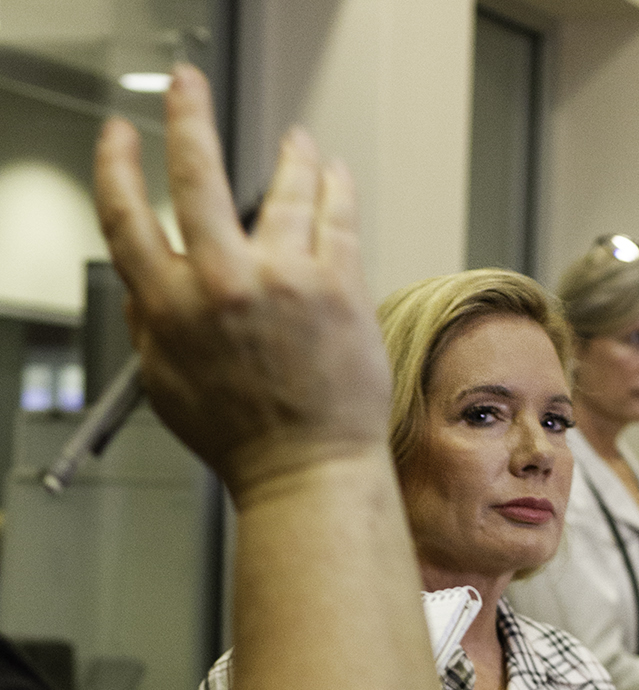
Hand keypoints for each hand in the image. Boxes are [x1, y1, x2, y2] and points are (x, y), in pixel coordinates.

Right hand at [94, 65, 391, 502]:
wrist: (308, 471)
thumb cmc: (242, 440)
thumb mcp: (168, 386)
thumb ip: (153, 325)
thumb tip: (148, 280)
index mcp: (171, 308)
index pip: (126, 216)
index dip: (119, 166)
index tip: (122, 139)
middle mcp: (224, 285)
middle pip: (196, 173)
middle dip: (188, 115)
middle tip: (188, 88)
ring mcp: (286, 280)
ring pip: (285, 187)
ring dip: (291, 156)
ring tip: (298, 144)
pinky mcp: (338, 286)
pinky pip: (336, 215)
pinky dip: (334, 186)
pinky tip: (333, 174)